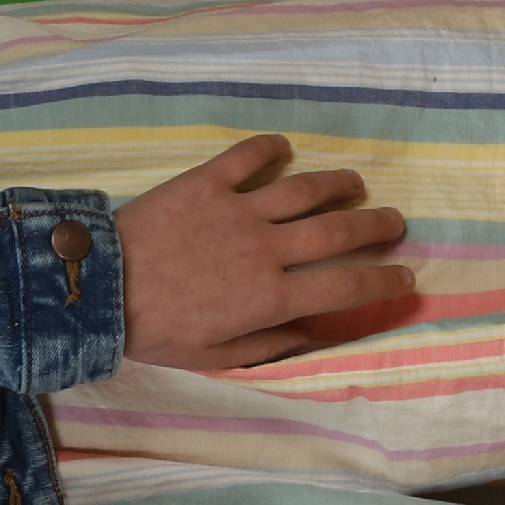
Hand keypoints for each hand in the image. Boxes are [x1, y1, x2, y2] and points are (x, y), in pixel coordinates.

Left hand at [118, 136, 418, 371]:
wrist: (98, 289)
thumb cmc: (152, 331)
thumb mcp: (210, 356)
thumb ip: (264, 345)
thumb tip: (308, 334)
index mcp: (270, 296)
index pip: (344, 287)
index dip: (382, 283)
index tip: (406, 279)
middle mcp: (266, 248)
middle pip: (338, 230)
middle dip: (376, 225)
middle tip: (396, 222)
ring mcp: (238, 210)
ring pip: (304, 189)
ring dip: (336, 183)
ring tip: (354, 184)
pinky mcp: (207, 182)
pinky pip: (248, 157)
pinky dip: (269, 148)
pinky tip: (283, 148)